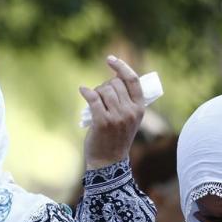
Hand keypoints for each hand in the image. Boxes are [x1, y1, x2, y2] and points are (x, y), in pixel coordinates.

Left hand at [80, 55, 143, 169]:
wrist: (109, 161)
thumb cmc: (116, 138)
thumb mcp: (128, 119)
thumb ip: (126, 101)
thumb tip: (113, 78)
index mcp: (140, 108)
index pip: (133, 80)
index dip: (121, 67)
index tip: (110, 59)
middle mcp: (130, 111)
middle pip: (114, 84)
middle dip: (104, 86)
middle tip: (99, 96)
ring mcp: (117, 117)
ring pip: (103, 91)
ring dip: (95, 92)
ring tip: (93, 101)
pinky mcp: (103, 122)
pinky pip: (94, 99)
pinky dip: (86, 92)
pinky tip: (82, 90)